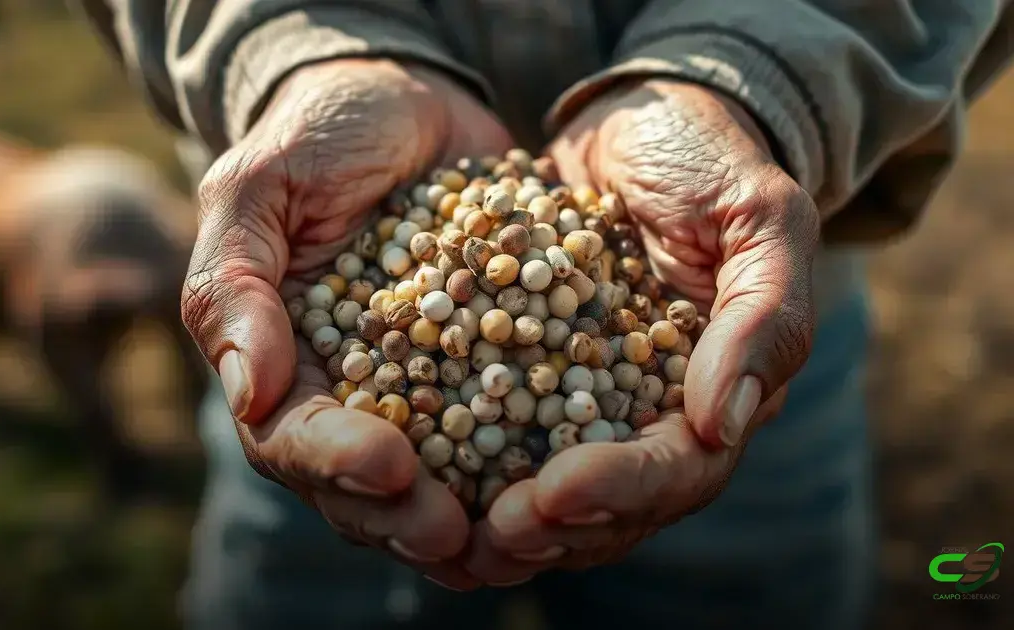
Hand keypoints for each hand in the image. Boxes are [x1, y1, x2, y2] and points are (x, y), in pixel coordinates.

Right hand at [181, 59, 512, 588]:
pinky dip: (530, 460)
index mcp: (280, 362)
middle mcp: (348, 391)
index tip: (389, 466)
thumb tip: (247, 392)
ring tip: (511, 535)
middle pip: (362, 484)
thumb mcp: (260, 186)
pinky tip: (571, 480)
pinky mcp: (489, 365)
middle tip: (452, 533)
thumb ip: (234, 282)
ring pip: (435, 476)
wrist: (407, 102)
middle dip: (403, 515)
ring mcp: (421, 386)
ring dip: (469, 512)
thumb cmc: (319, 134)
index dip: (333, 462)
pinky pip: (506, 423)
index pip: (291, 436)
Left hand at [464, 79, 817, 583]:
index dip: (623, 491)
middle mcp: (656, 412)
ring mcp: (592, 401)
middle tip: (492, 534)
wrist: (637, 123)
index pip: (683, 468)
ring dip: (509, 521)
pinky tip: (419, 477)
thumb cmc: (707, 159)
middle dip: (556, 526)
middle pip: (615, 504)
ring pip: (556, 491)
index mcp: (722, 389)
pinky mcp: (532, 376)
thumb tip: (725, 422)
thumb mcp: (757, 215)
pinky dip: (467, 466)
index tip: (555, 492)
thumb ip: (764, 314)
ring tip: (453, 535)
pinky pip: (501, 434)